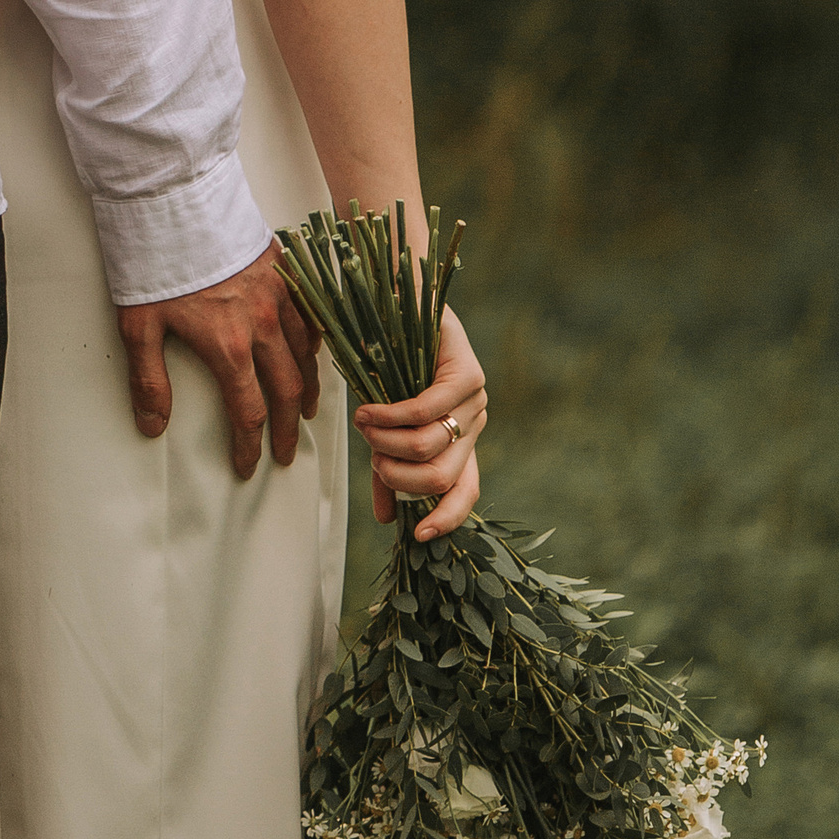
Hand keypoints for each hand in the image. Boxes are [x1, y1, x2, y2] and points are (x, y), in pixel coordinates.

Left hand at [118, 245, 319, 478]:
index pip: (248, 412)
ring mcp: (277, 293)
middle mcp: (262, 324)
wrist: (173, 199)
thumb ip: (148, 380)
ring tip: (305, 408)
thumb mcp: (138, 326)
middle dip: (288, 427)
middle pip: (285, 389)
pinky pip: (309, 313)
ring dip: (306, 387)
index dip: (249, 446)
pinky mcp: (281, 267)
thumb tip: (152, 427)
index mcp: (228, 345)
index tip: (248, 466)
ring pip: (305, 353)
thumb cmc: (153, 262)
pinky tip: (311, 350)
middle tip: (288, 451)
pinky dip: (314, 340)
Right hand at [356, 300, 484, 539]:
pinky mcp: (468, 373)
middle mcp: (474, 426)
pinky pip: (425, 410)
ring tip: (362, 424)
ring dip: (386, 443)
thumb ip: (390, 466)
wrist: (400, 302)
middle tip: (370, 454)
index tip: (417, 536)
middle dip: (396, 474)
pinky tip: (366, 411)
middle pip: (439, 477)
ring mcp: (475, 400)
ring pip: (429, 446)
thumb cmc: (389, 364)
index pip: (466, 493)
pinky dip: (389, 416)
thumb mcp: (389, 424)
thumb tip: (386, 520)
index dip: (446, 519)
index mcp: (460, 443)